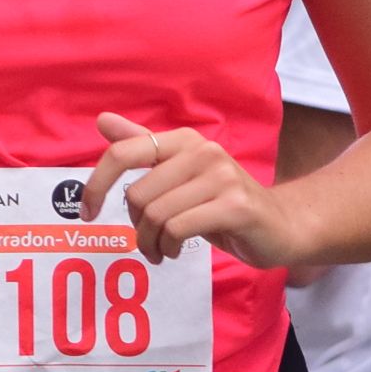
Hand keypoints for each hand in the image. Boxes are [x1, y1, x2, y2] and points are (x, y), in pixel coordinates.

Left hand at [82, 112, 292, 266]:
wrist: (283, 225)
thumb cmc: (222, 201)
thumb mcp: (178, 173)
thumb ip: (142, 146)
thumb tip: (102, 119)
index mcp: (183, 140)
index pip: (122, 153)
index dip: (96, 184)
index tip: (87, 212)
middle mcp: (202, 151)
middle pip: (137, 194)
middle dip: (135, 227)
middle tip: (148, 240)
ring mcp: (222, 178)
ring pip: (156, 215)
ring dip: (150, 242)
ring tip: (161, 250)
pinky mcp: (236, 206)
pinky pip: (178, 229)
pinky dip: (167, 247)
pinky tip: (174, 252)